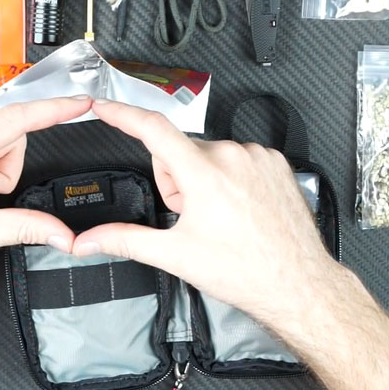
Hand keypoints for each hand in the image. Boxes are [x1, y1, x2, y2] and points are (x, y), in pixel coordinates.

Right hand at [73, 100, 337, 322]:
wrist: (296, 282)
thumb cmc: (247, 270)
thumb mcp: (176, 256)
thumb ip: (126, 239)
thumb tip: (92, 239)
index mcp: (204, 174)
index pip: (153, 129)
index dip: (122, 114)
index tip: (105, 107)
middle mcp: (233, 156)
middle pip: (180, 151)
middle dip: (177, 180)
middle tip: (193, 216)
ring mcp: (258, 157)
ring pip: (209, 154)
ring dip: (205, 179)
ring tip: (222, 216)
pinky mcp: (275, 161)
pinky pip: (238, 158)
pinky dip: (231, 178)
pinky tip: (241, 207)